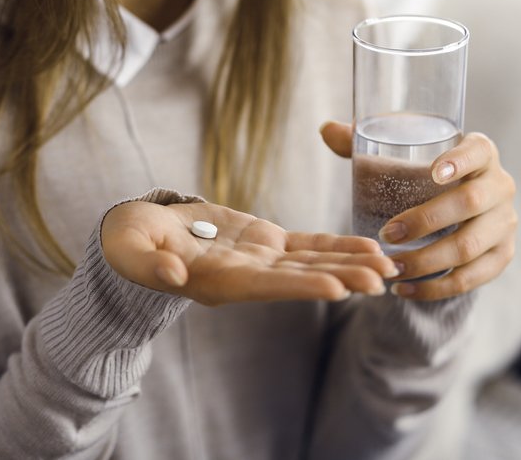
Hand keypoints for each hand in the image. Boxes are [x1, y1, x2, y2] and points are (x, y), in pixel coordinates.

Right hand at [101, 201, 399, 305]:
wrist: (140, 234)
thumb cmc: (130, 244)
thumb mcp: (131, 253)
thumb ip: (151, 266)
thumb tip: (171, 276)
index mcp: (217, 282)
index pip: (268, 286)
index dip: (303, 285)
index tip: (340, 287)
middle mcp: (246, 277)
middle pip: (302, 278)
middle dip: (344, 277)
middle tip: (385, 280)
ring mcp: (259, 260)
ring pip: (313, 261)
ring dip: (351, 262)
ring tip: (390, 264)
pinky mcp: (264, 241)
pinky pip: (307, 244)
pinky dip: (336, 244)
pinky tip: (367, 245)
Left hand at [321, 120, 516, 300]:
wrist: (458, 209)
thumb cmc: (421, 175)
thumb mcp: (399, 156)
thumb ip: (361, 142)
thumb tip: (326, 130)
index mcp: (480, 153)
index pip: (479, 150)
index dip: (460, 160)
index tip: (433, 171)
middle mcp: (500, 186)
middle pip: (470, 203)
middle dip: (427, 221)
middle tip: (388, 233)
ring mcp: (505, 223)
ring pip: (470, 246)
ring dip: (427, 261)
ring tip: (391, 267)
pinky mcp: (502, 255)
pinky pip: (473, 278)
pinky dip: (437, 288)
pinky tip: (405, 290)